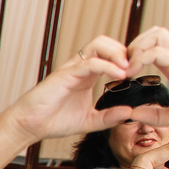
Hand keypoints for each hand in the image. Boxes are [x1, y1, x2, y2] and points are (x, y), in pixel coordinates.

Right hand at [1, 35, 137, 144]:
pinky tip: (119, 76)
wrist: (29, 125)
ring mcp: (72, 69)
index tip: (139, 73)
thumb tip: (129, 112)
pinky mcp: (65, 74)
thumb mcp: (89, 121)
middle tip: (136, 67)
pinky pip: (90, 62)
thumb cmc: (52, 121)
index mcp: (87, 75)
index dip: (127, 59)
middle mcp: (80, 68)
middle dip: (124, 50)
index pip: (110, 55)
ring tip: (128, 69)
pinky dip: (108, 66)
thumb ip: (108, 117)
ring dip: (117, 53)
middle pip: (106, 42)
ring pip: (98, 44)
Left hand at [122, 28, 168, 128]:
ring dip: (136, 48)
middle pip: (153, 32)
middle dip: (134, 46)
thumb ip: (153, 114)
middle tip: (124, 68)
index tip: (123, 73)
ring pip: (155, 34)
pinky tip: (131, 74)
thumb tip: (132, 115)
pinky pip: (156, 51)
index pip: (152, 44)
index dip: (135, 54)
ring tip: (127, 70)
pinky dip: (140, 59)